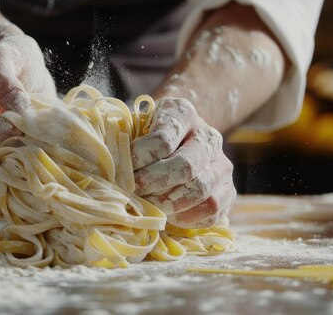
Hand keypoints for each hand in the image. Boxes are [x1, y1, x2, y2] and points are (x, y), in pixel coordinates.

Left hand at [131, 98, 235, 227]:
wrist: (181, 134)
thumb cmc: (147, 132)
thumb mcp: (135, 122)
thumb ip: (120, 135)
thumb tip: (105, 161)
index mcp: (183, 113)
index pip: (163, 138)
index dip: (139, 157)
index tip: (120, 168)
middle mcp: (208, 137)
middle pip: (185, 167)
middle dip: (153, 183)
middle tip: (132, 192)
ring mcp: (222, 164)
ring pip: (202, 190)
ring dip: (170, 204)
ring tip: (147, 207)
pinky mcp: (228, 189)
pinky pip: (212, 210)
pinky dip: (187, 218)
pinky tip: (168, 216)